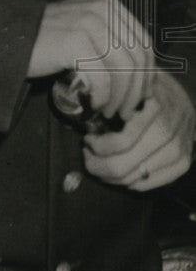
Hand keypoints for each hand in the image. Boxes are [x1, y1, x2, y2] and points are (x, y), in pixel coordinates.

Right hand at [28, 0, 152, 119]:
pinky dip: (102, 96)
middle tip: (125, 111)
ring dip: (120, 98)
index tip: (138, 96)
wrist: (4, 38)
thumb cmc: (43, 40)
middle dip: (135, 90)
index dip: (146, 74)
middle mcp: (101, 8)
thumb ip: (109, 40)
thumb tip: (139, 75)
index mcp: (107, 3)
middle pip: (136, 57)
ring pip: (123, 69)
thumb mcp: (81, 29)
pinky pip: (102, 77)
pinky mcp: (74, 41)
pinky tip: (93, 105)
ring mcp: (87, 23)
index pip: (143, 42)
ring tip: (110, 112)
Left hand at [83, 70, 194, 190]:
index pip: (120, 142)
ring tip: (97, 162)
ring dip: (108, 174)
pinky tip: (116, 171)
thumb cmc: (147, 90)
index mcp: (153, 110)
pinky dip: (126, 182)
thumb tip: (87, 114)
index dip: (96, 145)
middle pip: (122, 166)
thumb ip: (110, 98)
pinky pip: (147, 184)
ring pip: (132, 179)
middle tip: (87, 154)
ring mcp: (178, 151)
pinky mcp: (183, 163)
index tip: (87, 138)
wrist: (182, 98)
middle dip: (96, 164)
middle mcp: (168, 134)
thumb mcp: (128, 86)